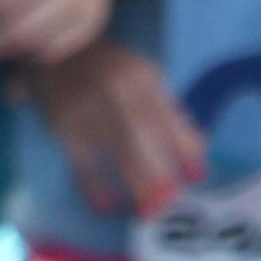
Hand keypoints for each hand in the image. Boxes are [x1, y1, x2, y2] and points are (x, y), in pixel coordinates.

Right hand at [28, 42, 196, 217]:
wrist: (60, 52)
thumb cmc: (111, 70)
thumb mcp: (142, 77)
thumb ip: (166, 108)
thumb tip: (196, 145)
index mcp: (144, 77)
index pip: (168, 115)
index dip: (184, 145)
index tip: (199, 174)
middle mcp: (119, 92)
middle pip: (144, 133)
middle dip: (159, 168)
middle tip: (172, 200)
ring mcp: (89, 110)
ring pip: (116, 149)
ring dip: (134, 179)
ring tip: (149, 208)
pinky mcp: (62, 129)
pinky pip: (80, 162)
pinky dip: (92, 186)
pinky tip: (106, 206)